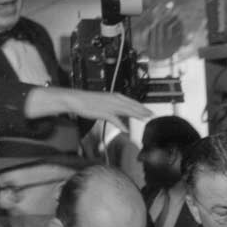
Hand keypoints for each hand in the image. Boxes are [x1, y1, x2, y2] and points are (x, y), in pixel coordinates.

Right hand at [25, 87, 151, 129]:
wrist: (74, 99)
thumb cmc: (87, 102)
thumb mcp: (104, 106)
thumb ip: (115, 113)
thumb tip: (123, 122)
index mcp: (113, 97)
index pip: (131, 102)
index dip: (141, 107)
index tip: (149, 111)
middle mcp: (112, 99)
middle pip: (130, 105)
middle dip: (142, 110)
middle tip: (151, 114)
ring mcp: (108, 105)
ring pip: (124, 110)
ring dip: (135, 114)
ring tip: (144, 118)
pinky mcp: (101, 111)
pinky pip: (113, 118)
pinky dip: (119, 123)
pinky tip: (125, 129)